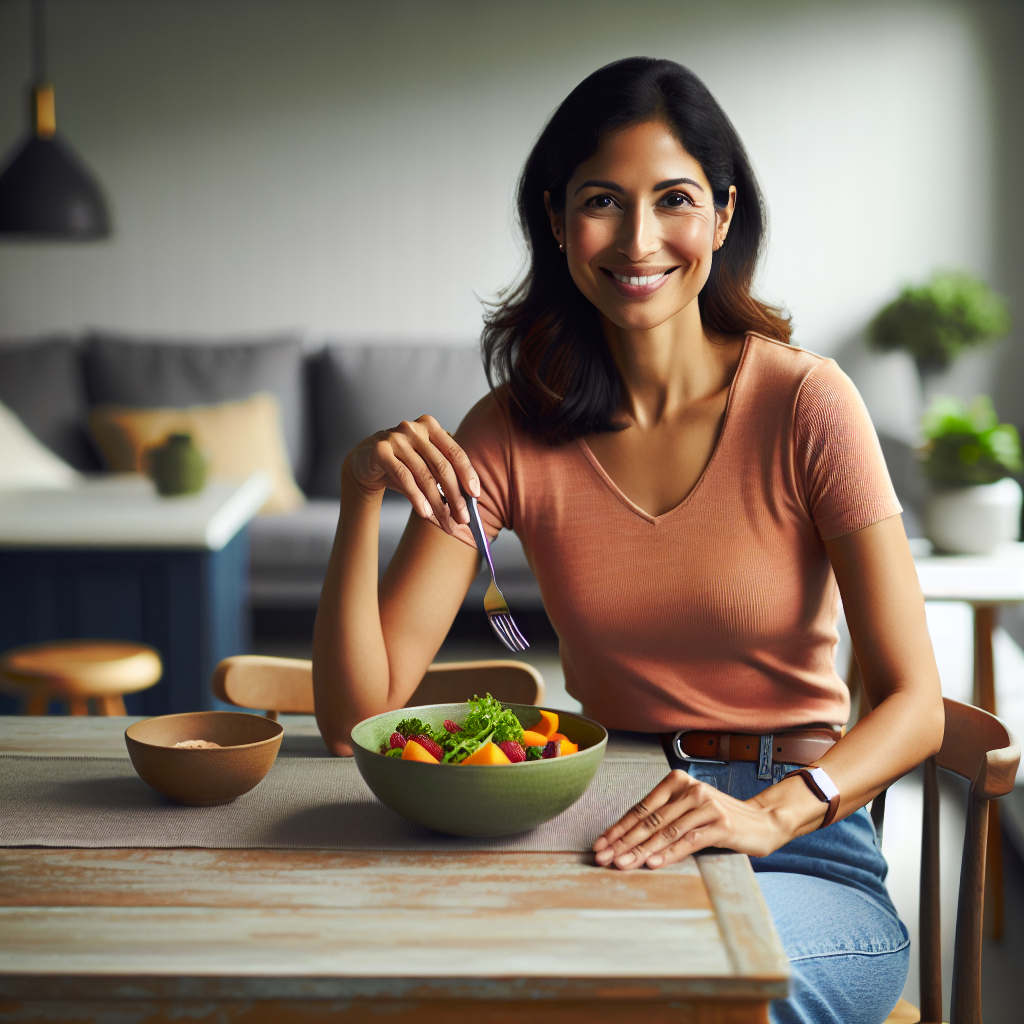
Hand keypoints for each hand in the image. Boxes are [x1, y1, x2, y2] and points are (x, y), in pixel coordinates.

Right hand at [343, 415, 479, 535]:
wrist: (365, 463)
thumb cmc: (402, 465)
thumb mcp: (425, 466)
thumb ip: (444, 477)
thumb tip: (467, 504)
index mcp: (431, 427)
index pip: (455, 452)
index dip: (468, 474)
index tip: (475, 495)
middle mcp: (414, 429)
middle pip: (442, 466)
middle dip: (455, 496)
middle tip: (463, 518)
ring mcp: (396, 438)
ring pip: (424, 476)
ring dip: (437, 503)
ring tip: (445, 521)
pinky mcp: (381, 451)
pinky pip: (404, 478)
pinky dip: (417, 498)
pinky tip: (425, 512)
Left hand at [593, 770, 821, 869]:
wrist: (762, 822)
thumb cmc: (718, 819)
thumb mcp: (688, 812)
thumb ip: (663, 819)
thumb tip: (625, 839)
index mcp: (677, 782)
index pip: (641, 808)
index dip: (618, 828)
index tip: (600, 845)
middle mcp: (690, 790)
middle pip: (650, 820)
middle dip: (623, 841)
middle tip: (604, 857)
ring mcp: (706, 806)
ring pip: (666, 831)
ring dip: (641, 851)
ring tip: (623, 864)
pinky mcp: (720, 824)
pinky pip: (689, 840)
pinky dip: (669, 853)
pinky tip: (653, 863)